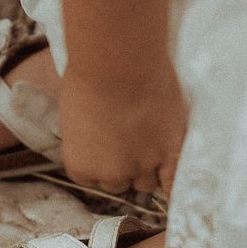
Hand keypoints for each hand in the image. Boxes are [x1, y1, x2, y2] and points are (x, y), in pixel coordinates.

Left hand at [57, 59, 187, 195]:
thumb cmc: (88, 78)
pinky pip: (172, 180)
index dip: (102, 165)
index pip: (92, 180)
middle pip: (120, 184)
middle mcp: (110, 175)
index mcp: (81, 167)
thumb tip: (96, 135)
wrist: (120, 64)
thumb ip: (86, 137)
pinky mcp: (170, 153)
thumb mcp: (74, 114)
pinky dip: (172, 180)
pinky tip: (171, 171)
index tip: (108, 150)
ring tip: (152, 145)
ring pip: (147, 183)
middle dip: (124, 167)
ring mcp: (142, 166)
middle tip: (131, 143)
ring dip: (148, 169)